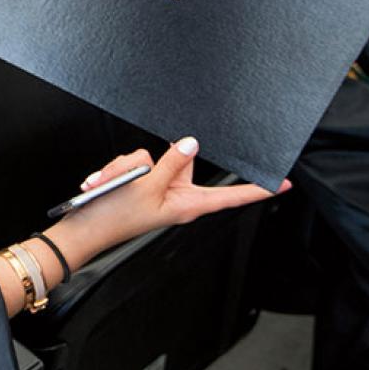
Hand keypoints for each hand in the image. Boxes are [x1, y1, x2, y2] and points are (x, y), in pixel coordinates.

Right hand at [49, 137, 286, 264]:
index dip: (257, 190)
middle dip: (155, 160)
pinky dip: (117, 170)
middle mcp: (176, 195)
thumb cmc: (116, 216)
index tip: (283, 183)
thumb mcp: (146, 187)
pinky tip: (104, 182)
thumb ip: (171, 162)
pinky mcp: (140, 181)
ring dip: (127, 167)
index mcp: (188, 204)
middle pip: (181, 162)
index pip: (230, 196)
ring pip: (152, 157)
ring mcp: (158, 187)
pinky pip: (134, 162)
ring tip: (113, 183)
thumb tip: (191, 143)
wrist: (85, 227)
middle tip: (135, 175)